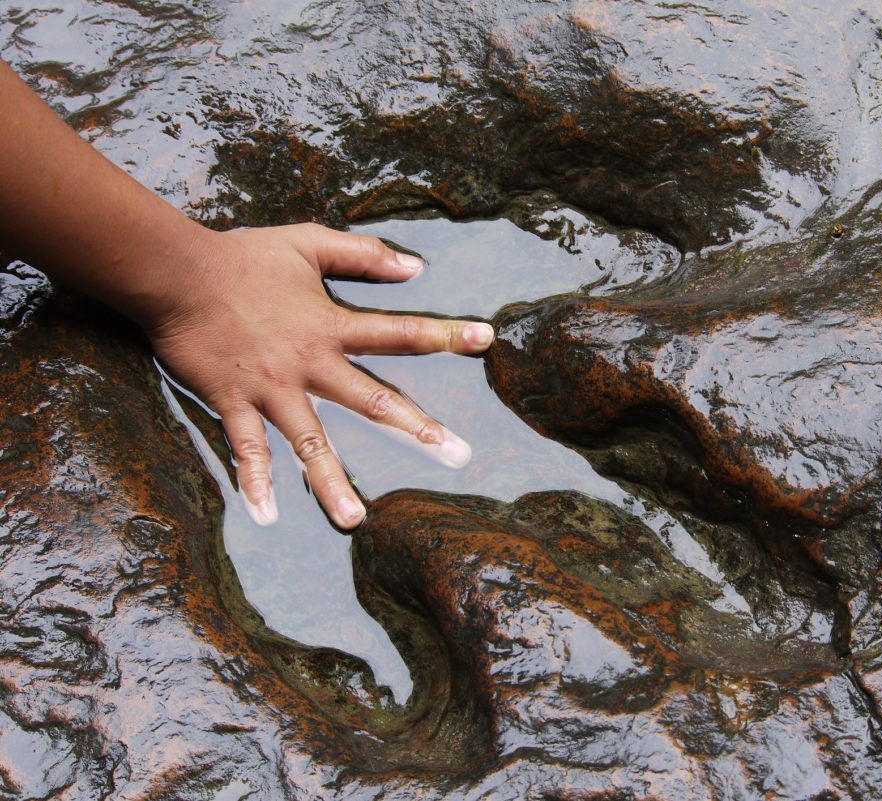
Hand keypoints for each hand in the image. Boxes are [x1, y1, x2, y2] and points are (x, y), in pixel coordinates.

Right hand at [145, 222, 492, 528]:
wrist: (176, 272)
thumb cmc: (244, 256)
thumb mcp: (309, 243)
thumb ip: (362, 254)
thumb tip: (415, 267)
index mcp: (331, 325)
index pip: (400, 331)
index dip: (445, 333)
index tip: (488, 339)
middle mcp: (310, 362)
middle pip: (373, 400)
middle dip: (418, 428)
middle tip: (458, 456)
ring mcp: (272, 388)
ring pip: (310, 442)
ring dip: (332, 483)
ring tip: (356, 521)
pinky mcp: (233, 402)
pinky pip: (246, 449)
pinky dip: (254, 482)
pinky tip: (267, 516)